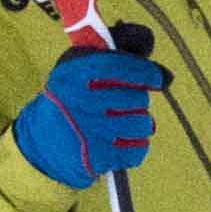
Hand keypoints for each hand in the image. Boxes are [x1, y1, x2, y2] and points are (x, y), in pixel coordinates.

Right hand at [9, 45, 167, 187]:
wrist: (43, 140)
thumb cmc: (72, 97)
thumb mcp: (83, 66)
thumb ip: (121, 54)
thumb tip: (166, 75)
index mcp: (73, 73)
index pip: (118, 67)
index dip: (146, 72)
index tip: (158, 78)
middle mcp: (78, 100)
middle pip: (138, 98)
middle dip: (137, 101)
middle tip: (120, 104)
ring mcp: (87, 130)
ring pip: (142, 124)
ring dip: (139, 124)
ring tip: (121, 123)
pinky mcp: (95, 156)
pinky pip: (138, 149)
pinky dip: (135, 146)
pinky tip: (119, 141)